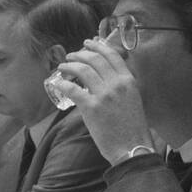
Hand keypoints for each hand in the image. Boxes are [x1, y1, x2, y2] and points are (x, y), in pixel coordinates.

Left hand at [48, 39, 162, 161]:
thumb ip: (121, 87)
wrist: (132, 148)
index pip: (112, 55)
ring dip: (69, 66)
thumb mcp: (133, 100)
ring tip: (62, 67)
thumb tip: (104, 79)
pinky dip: (63, 84)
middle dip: (80, 54)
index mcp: (129, 81)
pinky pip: (73, 89)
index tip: (88, 43)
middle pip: (95, 59)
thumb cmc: (132, 128)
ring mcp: (104, 95)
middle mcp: (117, 84)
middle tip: (71, 56)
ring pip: (83, 70)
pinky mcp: (91, 108)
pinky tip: (58, 83)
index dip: (97, 46)